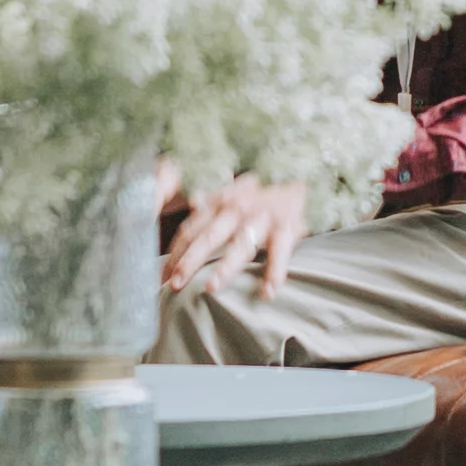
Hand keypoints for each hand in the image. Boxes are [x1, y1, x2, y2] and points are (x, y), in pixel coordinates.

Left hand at [163, 175, 308, 296]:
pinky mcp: (288, 227)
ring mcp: (263, 218)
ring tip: (211, 288)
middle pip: (208, 238)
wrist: (302, 172)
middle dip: (189, 262)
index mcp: (220, 202)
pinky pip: (280, 252)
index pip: (191, 229)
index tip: (163, 276)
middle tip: (174, 285)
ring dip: (225, 267)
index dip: (175, 253)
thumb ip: (211, 200)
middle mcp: (238, 209)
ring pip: (241, 245)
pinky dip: (275, 273)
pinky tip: (267, 293)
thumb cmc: (263, 189)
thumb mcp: (234, 190)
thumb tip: (190, 204)